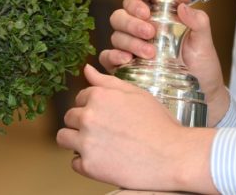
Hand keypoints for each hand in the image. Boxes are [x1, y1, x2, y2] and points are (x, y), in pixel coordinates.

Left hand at [56, 65, 216, 192]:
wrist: (171, 155)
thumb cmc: (158, 123)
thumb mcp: (136, 94)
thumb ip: (107, 81)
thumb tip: (87, 70)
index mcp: (99, 96)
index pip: (80, 98)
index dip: (93, 106)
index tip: (106, 115)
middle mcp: (88, 117)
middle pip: (70, 117)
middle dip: (83, 122)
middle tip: (105, 130)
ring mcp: (85, 142)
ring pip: (63, 138)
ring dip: (77, 140)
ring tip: (99, 144)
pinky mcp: (88, 166)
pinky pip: (73, 162)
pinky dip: (86, 162)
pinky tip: (105, 158)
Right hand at [99, 0, 229, 125]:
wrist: (202, 91)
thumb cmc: (201, 62)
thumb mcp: (203, 39)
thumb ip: (198, 20)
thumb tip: (183, 6)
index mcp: (157, 16)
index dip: (138, 1)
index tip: (148, 10)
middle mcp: (139, 29)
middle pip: (121, 15)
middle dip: (132, 22)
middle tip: (150, 32)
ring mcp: (130, 47)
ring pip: (116, 35)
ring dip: (130, 41)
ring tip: (150, 53)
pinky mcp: (124, 66)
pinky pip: (107, 57)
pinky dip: (113, 56)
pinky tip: (127, 59)